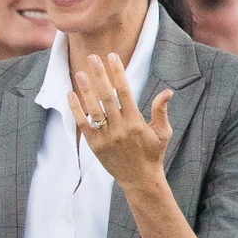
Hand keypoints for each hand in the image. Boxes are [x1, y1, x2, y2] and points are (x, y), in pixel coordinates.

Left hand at [68, 53, 172, 192]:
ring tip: (79, 72)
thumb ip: (161, 112)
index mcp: (136, 122)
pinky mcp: (94, 145)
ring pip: (93, 109)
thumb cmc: (152, 154)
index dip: (118, 73)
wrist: (140, 180)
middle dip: (99, 75)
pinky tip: (70, 94)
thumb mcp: (163, 133)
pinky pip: (83, 124)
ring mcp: (106, 137)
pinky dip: (76, 109)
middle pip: (107, 96)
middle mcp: (120, 128)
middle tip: (92, 57)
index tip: (112, 56)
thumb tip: (167, 92)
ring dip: (85, 90)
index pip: (124, 92)